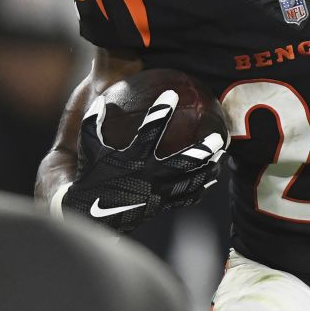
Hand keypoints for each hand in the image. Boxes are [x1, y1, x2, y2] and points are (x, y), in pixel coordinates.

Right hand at [61, 90, 224, 234]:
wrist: (91, 216)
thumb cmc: (90, 178)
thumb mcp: (88, 149)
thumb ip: (93, 123)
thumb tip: (101, 100)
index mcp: (132, 159)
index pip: (150, 130)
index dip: (161, 111)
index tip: (172, 94)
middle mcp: (149, 176)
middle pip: (184, 161)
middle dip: (204, 149)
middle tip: (218, 137)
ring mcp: (157, 193)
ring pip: (191, 181)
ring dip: (208, 168)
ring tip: (221, 156)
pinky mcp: (161, 205)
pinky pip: (186, 197)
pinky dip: (200, 188)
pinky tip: (210, 178)